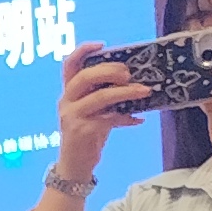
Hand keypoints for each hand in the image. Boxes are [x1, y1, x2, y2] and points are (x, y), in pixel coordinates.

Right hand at [53, 45, 149, 177]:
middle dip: (111, 71)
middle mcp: (66, 102)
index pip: (68, 65)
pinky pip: (108, 118)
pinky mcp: (82, 132)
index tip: (102, 44)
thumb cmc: (88, 134)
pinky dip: (126, 117)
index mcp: (69, 93)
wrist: (74, 166)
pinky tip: (138, 120)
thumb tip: (136, 81)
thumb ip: (105, 95)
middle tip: (130, 74)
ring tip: (145, 91)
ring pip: (100, 97)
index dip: (82, 51)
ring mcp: (72, 117)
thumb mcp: (93, 110)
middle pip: (85, 77)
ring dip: (126, 92)